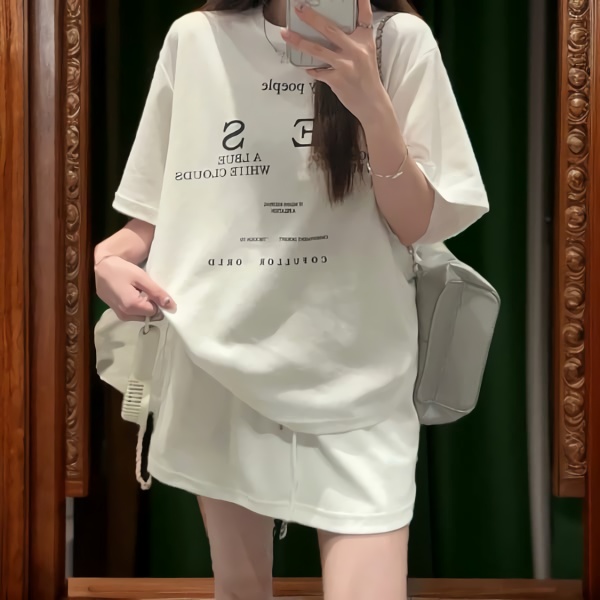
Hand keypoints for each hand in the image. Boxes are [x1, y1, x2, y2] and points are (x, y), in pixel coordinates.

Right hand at [94, 255, 175, 321]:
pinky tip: (132, 294)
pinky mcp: (115, 312)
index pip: (155, 313)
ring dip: (143, 306)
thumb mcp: (142, 278)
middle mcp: (125, 315)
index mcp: (132, 306)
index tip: (155, 292)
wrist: (101, 267)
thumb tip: (172, 306)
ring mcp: (119, 315)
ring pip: (140, 316)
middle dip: (151, 305)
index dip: (158, 303)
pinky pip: (132, 313)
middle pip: (148, 316)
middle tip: (146, 290)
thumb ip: (157, 293)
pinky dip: (136, 306)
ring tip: (139, 291)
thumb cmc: (122, 269)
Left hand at [281, 0, 387, 122]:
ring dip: (299, 41)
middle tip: (298, 8)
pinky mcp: (337, 80)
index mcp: (364, 40)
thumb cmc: (367, 77)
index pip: (364, 15)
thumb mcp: (366, 53)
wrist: (372, 103)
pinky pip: (318, 71)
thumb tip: (331, 28)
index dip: (361, 0)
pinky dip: (311, 69)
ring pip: (317, 49)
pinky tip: (306, 67)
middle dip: (311, 17)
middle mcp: (356, 50)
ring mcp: (345, 65)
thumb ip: (353, 39)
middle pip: (329, 29)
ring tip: (285, 33)